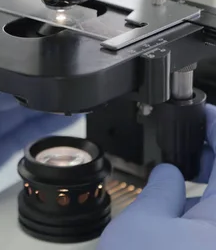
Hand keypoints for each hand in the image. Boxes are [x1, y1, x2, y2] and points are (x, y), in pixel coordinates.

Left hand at [0, 64, 80, 249]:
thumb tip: (28, 74)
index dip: (26, 60)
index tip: (60, 60)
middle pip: (10, 83)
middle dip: (42, 81)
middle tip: (79, 78)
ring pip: (19, 110)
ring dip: (48, 104)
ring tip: (82, 95)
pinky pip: (19, 137)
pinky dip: (42, 131)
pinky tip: (63, 121)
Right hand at [98, 105, 215, 249]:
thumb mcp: (140, 221)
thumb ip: (158, 190)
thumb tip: (168, 173)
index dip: (215, 127)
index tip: (203, 113)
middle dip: (208, 155)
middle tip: (186, 141)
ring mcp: (214, 242)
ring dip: (202, 185)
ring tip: (174, 177)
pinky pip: (209, 226)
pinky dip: (197, 211)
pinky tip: (175, 211)